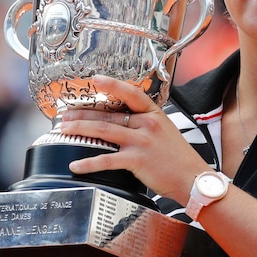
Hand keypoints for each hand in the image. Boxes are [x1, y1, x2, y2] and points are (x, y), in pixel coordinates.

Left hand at [60, 75, 209, 202]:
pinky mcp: (137, 160)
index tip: (94, 79)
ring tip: (64, 131)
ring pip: (103, 131)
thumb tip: (122, 120)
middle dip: (82, 114)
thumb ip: (144, 123)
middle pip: (108, 114)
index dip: (111, 85)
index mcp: (153, 113)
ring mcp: (141, 141)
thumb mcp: (165, 130)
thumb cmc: (178, 157)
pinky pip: (106, 159)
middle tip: (65, 115)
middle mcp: (147, 124)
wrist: (192, 177)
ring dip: (80, 130)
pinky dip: (88, 162)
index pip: (130, 93)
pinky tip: (76, 164)